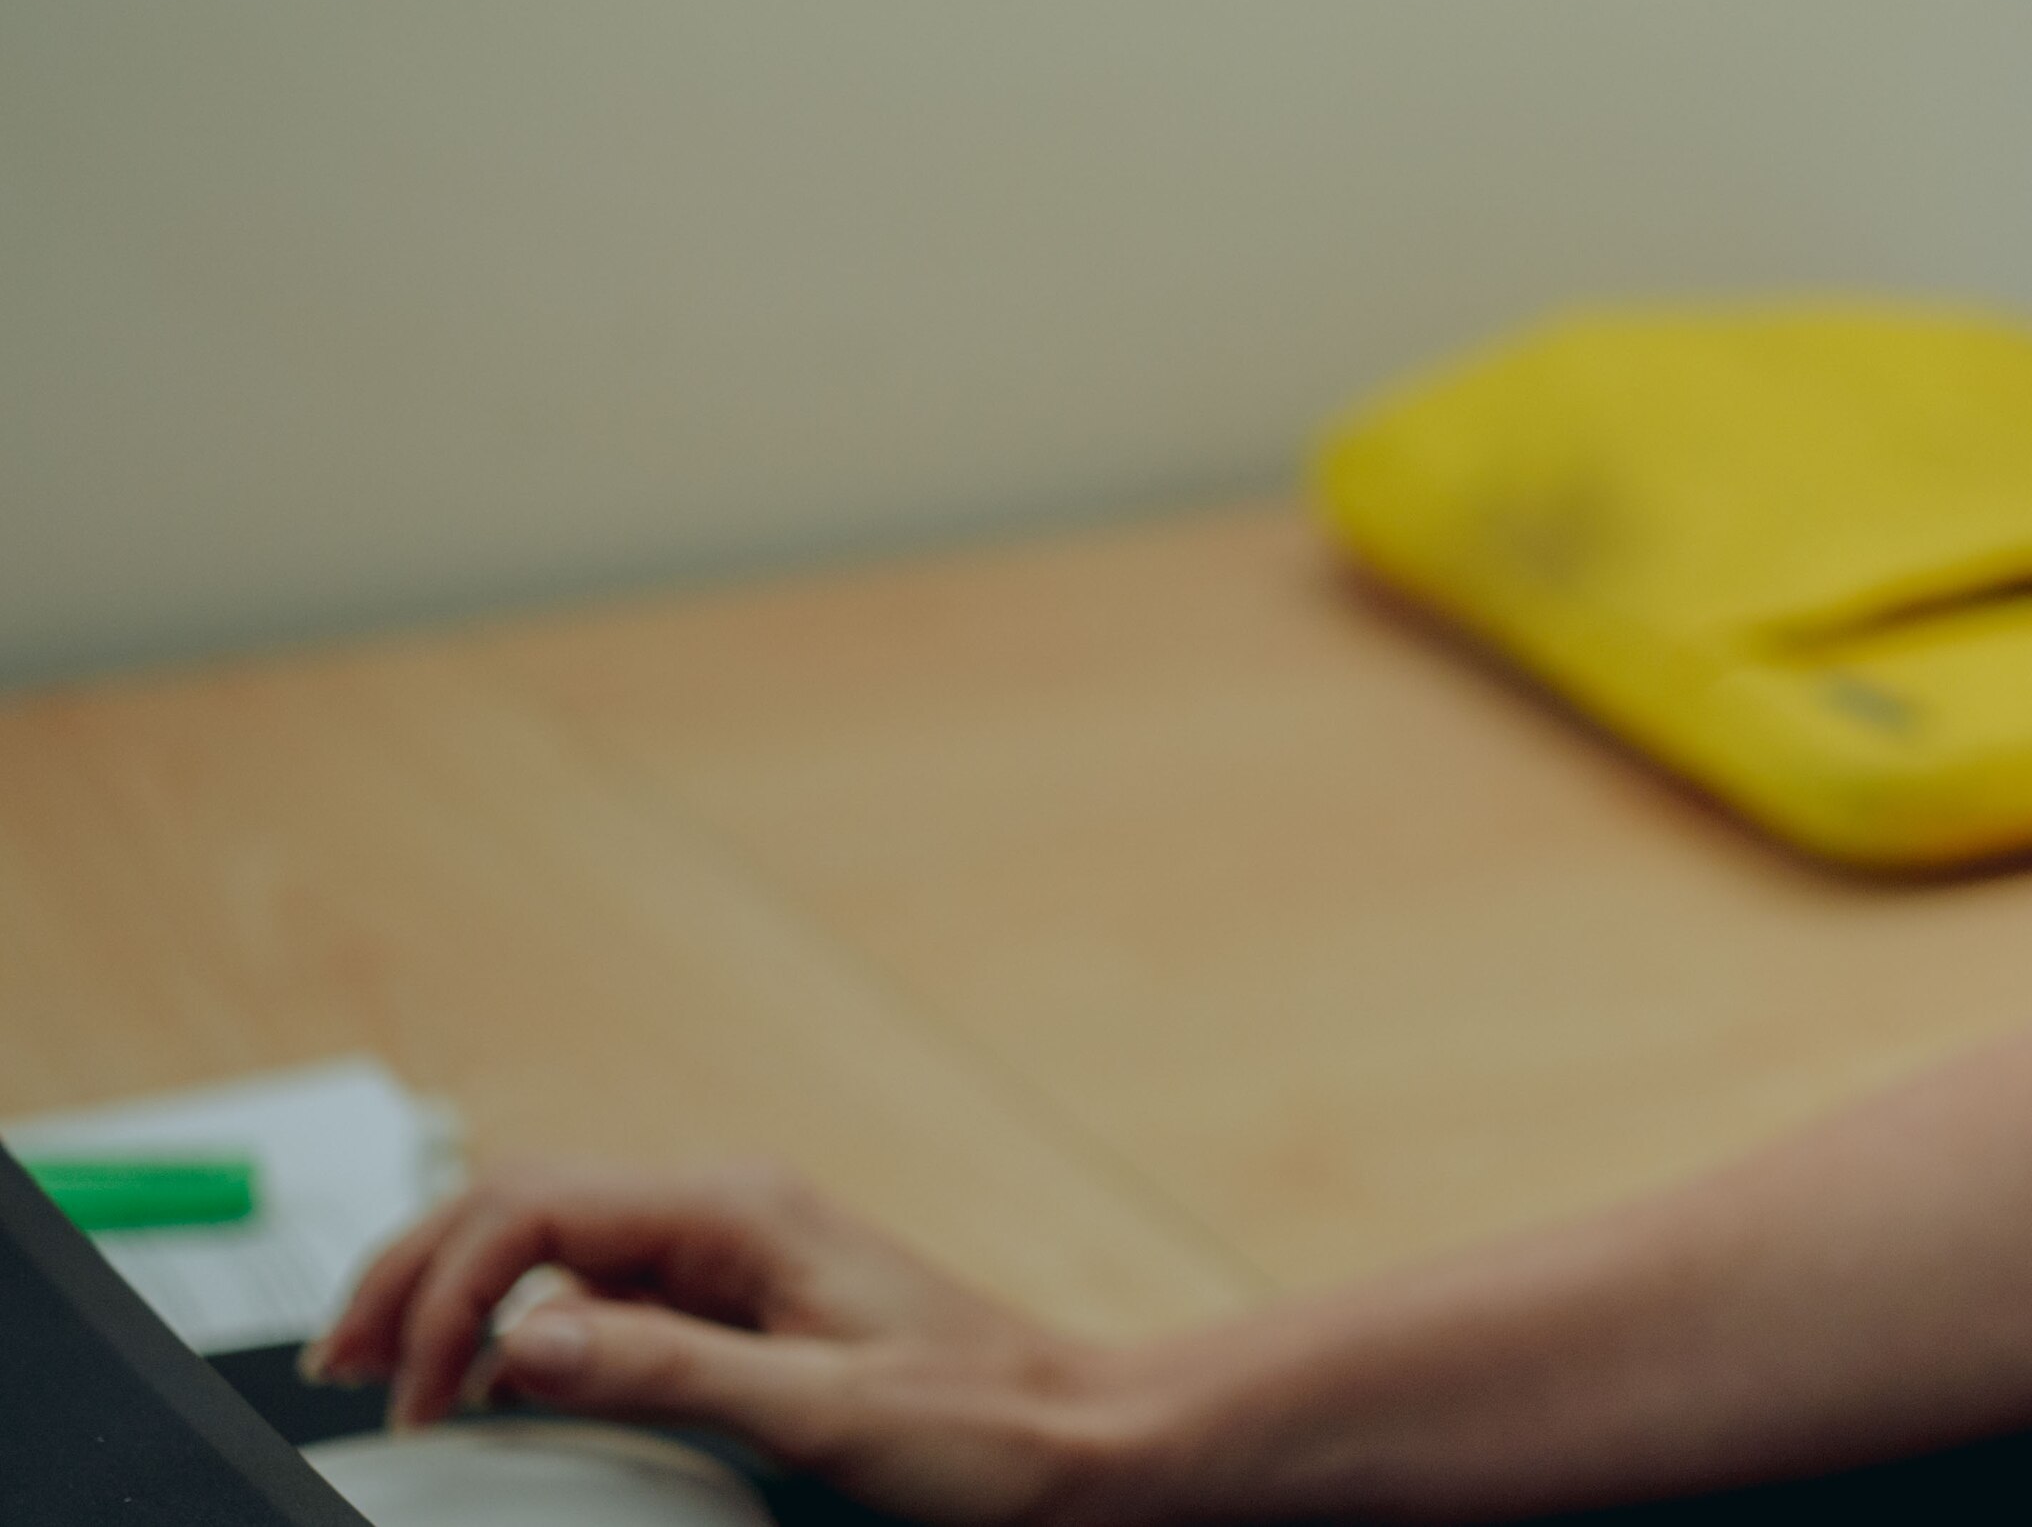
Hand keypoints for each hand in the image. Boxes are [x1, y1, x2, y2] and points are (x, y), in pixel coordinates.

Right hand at [307, 1160, 1158, 1526]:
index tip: (407, 1396)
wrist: (1080, 1443)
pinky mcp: (741, 1307)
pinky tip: (487, 1375)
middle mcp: (731, 1214)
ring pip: (552, 1239)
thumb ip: (667, 1370)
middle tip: (337, 1365)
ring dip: (458, 1289)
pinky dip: (517, 1322)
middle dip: (417, 1270)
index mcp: (741, 1212)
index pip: (535, 1210)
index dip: (444, 1293)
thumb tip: (523, 1341)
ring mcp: (735, 1257)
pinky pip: (600, 1290)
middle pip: (525, 1202)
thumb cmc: (982, 1427)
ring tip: (383, 1365)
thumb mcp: (817, 1410)